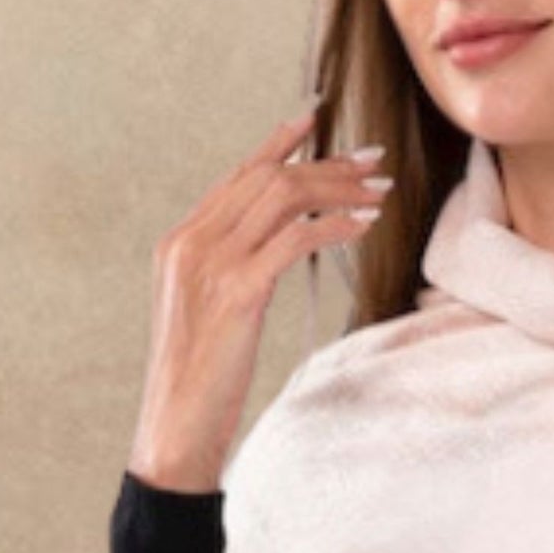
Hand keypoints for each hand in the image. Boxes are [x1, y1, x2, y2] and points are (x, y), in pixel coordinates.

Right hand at [128, 105, 392, 493]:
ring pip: (282, 198)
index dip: (280, 145)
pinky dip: (334, 225)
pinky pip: (294, 240)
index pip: (237, 177)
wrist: (174, 431)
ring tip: (379, 190)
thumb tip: (268, 257)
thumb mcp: (206, 318)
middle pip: (266, 178)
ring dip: (338, 188)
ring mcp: (212, 266)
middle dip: (325, 163)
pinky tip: (365, 224)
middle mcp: (191, 243)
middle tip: (373, 160)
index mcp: (180, 244)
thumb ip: (228, 277)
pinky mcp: (237, 294)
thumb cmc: (196, 387)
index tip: (317, 121)